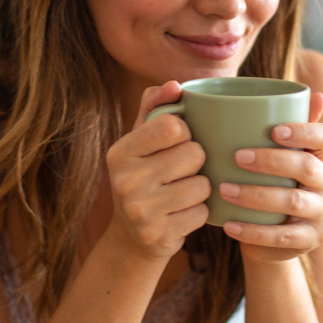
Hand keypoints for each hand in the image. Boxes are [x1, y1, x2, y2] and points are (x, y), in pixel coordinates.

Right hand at [103, 81, 210, 262]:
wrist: (131, 238)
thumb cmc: (144, 177)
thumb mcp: (142, 141)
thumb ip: (156, 106)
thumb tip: (174, 85)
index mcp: (120, 152)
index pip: (173, 125)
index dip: (186, 132)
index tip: (178, 142)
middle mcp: (125, 180)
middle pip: (194, 154)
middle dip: (196, 162)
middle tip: (181, 172)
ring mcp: (140, 211)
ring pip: (202, 185)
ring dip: (201, 189)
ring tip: (182, 193)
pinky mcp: (158, 235)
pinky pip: (202, 213)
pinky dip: (199, 213)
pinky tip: (182, 213)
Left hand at [219, 92, 322, 262]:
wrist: (268, 235)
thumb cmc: (267, 183)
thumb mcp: (272, 154)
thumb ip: (277, 122)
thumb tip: (297, 89)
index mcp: (321, 156)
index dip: (305, 132)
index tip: (274, 130)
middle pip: (307, 168)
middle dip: (271, 161)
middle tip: (237, 156)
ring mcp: (322, 213)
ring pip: (294, 202)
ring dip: (257, 195)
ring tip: (225, 189)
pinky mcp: (310, 239)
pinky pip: (284, 237)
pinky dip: (254, 232)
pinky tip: (229, 224)